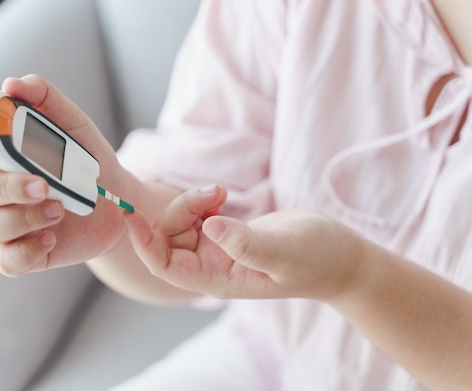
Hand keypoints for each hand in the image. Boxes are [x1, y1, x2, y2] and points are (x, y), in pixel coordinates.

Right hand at [0, 74, 130, 275]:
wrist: (118, 200)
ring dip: (22, 218)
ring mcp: (6, 223)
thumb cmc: (88, 159)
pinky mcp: (24, 252)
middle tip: (44, 185)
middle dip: (6, 188)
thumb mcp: (75, 123)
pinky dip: (25, 251)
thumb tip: (12, 84)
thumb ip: (45, 99)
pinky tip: (51, 238)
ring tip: (61, 209)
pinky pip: (6, 261)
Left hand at [126, 198, 364, 300]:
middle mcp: (212, 266)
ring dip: (193, 202)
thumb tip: (208, 227)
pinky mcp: (226, 233)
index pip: (166, 266)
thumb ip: (245, 243)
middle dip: (181, 210)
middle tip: (215, 193)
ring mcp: (218, 249)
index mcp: (219, 279)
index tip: (132, 216)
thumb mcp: (284, 252)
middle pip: (170, 238)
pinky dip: (203, 200)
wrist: (338, 256)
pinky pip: (198, 214)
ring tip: (222, 192)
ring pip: (182, 223)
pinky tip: (222, 195)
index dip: (145, 243)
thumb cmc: (316, 259)